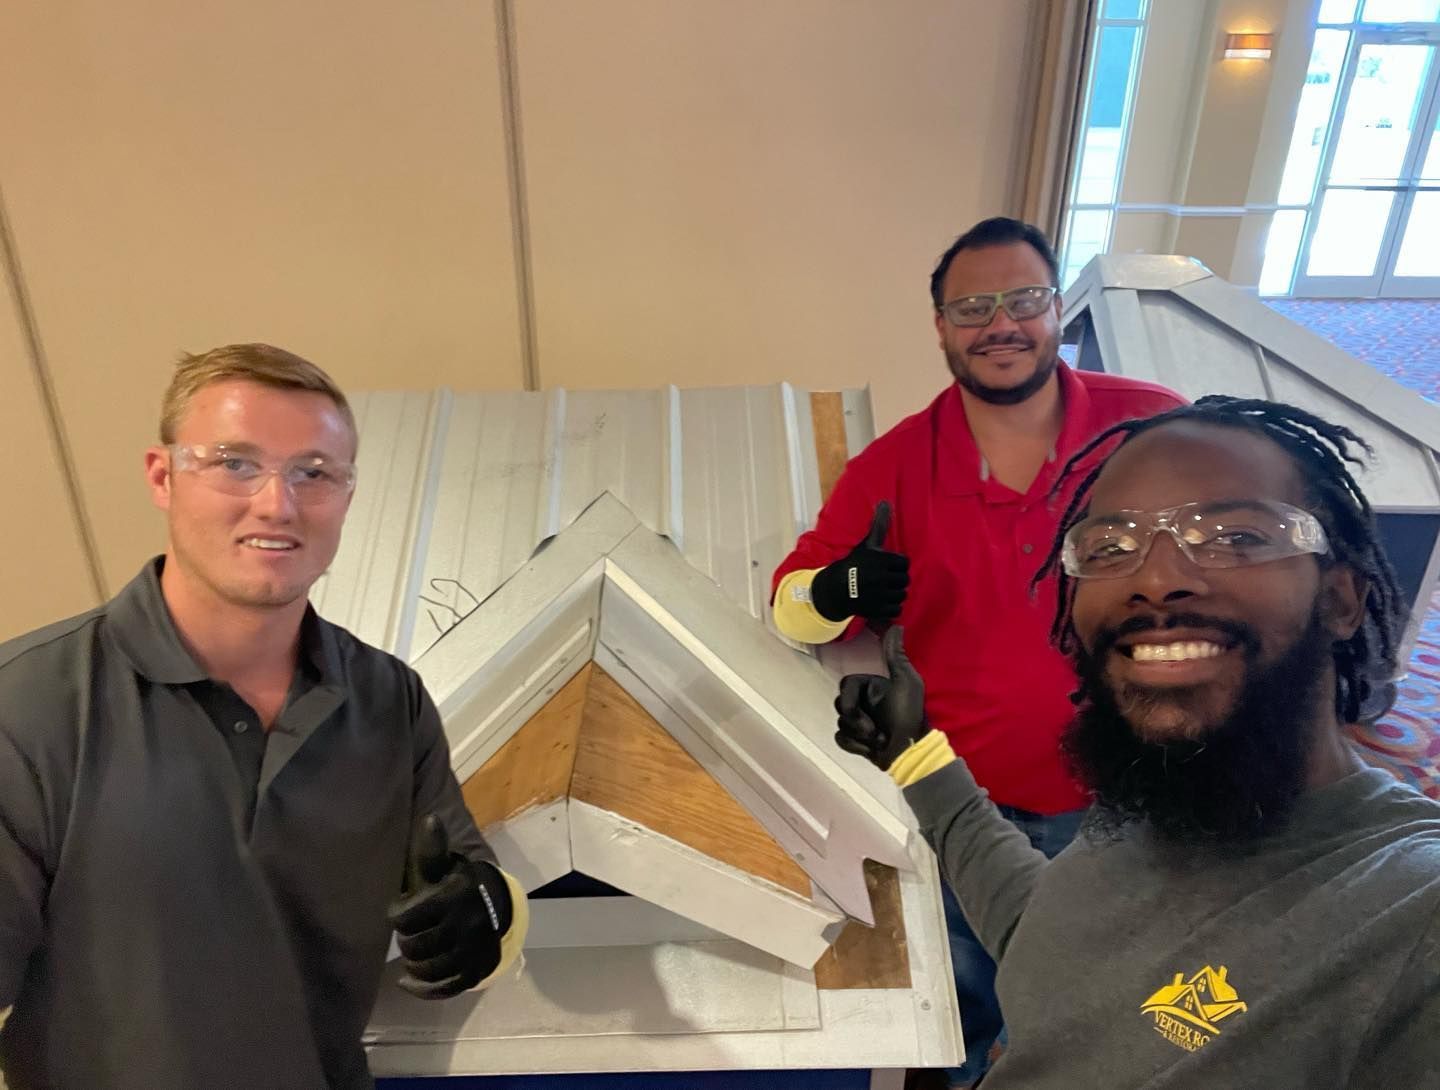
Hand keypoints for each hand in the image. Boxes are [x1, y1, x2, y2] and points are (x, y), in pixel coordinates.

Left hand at [388, 814, 512, 998]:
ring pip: (428, 968)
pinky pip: (445, 987)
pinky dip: (423, 988)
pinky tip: (409, 981)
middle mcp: (467, 922)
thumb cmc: (454, 885)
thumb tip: (430, 819)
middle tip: (409, 933)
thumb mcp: (443, 866)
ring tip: (412, 953)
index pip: (404, 916)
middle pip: (414, 945)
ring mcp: (473, 949)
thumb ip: (432, 849)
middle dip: (406, 941)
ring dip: (413, 964)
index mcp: (453, 895)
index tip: (401, 909)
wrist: (493, 906)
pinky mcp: (477, 969)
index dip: (396, 915)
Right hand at [810, 501, 909, 622]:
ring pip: (902, 595)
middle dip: (896, 579)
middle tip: (884, 578)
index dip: (896, 565)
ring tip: (883, 589)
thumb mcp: (867, 544)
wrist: (835, 589)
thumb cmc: (854, 564)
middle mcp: (880, 578)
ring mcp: (878, 596)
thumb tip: (886, 502)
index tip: (886, 566)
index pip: (904, 563)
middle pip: (904, 580)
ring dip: (894, 593)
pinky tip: (882, 601)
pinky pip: (897, 610)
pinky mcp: (877, 610)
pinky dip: (891, 607)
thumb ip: (879, 525)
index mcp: (880, 561)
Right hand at [834, 626, 928, 769]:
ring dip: (859, 735)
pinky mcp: (856, 741)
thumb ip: (896, 656)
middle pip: (841, 705)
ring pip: (841, 723)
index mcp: (871, 687)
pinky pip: (841, 739)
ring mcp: (859, 722)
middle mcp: (864, 702)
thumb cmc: (909, 715)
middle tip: (875, 731)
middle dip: (857, 721)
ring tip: (879, 740)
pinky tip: (870, 749)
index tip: (865, 710)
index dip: (852, 701)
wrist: (911, 752)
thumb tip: (897, 625)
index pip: (846, 685)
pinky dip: (855, 746)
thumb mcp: (906, 682)